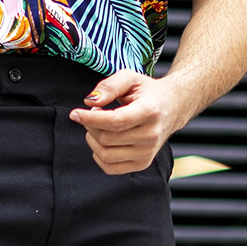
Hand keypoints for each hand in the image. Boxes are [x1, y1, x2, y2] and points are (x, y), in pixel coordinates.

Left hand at [69, 71, 191, 174]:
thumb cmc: (147, 92)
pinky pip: (110, 167)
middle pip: (106, 138)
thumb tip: (90, 102)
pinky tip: (103, 139)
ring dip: (92, 139)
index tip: (75, 113)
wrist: (172, 108)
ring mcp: (147, 153)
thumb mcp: (130, 78)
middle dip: (90, 125)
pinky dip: (98, 154)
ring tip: (98, 124)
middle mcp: (151, 136)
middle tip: (93, 111)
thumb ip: (109, 86)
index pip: (115, 122)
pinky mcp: (142, 164)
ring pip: (105, 154)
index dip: (90, 118)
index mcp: (150, 112)